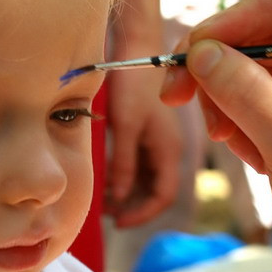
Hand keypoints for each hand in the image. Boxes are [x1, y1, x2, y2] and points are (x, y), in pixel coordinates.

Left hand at [105, 68, 182, 227]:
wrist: (137, 49)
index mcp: (169, 149)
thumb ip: (124, 163)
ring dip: (127, 193)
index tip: (117, 222)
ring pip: (146, 180)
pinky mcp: (147, 134)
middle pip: (155, 192)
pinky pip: (139, 165)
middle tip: (105, 215)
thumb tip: (119, 197)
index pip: (163, 196)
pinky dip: (124, 177)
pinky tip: (105, 179)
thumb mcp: (126, 126)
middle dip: (133, 206)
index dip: (142, 213)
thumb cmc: (134, 84)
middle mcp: (167, 149)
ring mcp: (158, 142)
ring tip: (102, 201)